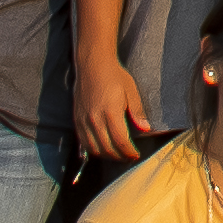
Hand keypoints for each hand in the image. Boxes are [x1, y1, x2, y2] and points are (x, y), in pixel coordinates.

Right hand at [73, 51, 151, 166]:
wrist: (93, 65)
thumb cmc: (115, 76)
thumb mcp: (131, 90)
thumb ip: (137, 111)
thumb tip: (146, 129)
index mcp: (110, 112)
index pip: (120, 142)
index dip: (129, 152)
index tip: (136, 155)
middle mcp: (95, 119)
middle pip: (106, 149)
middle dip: (119, 157)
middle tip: (128, 157)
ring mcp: (84, 121)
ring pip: (93, 149)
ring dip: (106, 155)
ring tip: (117, 154)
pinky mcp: (77, 120)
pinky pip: (83, 142)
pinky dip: (93, 149)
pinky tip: (103, 148)